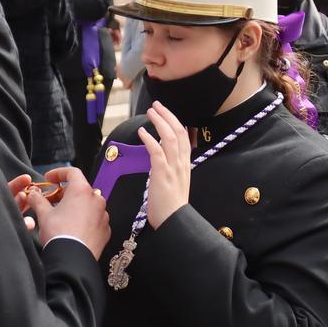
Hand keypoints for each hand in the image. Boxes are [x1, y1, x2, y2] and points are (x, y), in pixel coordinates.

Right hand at [26, 167, 110, 256]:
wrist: (72, 260)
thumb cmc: (58, 234)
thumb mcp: (43, 214)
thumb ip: (37, 199)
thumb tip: (32, 194)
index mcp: (82, 190)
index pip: (72, 172)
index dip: (58, 173)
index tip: (49, 179)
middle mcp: (96, 199)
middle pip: (79, 190)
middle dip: (63, 194)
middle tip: (49, 202)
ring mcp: (103, 215)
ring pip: (88, 205)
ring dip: (74, 207)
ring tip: (60, 217)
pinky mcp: (105, 229)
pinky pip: (94, 219)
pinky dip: (84, 220)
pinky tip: (72, 229)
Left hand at [137, 102, 194, 226]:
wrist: (174, 221)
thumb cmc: (171, 207)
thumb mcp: (175, 184)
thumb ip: (171, 170)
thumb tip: (161, 160)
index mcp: (185, 165)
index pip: (184, 138)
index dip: (175, 123)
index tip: (166, 114)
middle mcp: (181, 163)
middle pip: (178, 132)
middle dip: (168, 116)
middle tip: (157, 105)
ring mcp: (173, 167)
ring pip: (169, 137)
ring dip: (159, 122)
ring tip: (150, 112)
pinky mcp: (162, 173)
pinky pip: (157, 151)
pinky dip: (149, 139)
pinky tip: (142, 132)